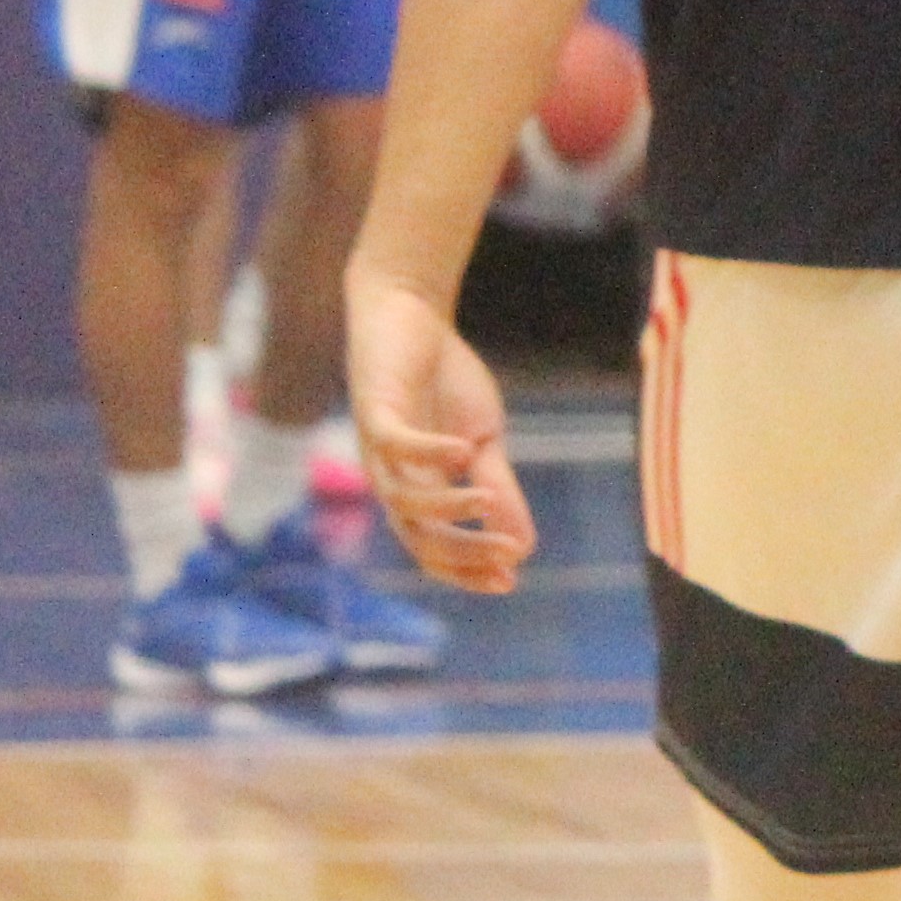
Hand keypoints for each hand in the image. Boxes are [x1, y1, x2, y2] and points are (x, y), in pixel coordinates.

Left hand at [350, 266, 532, 591]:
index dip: (466, 571)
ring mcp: (380, 447)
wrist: (410, 316)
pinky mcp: (376, 409)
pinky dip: (427, 452)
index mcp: (418, 491)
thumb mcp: (483, 440)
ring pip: (402, 498)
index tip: (510, 583)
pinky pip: (395, 443)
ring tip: (488, 502)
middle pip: (418, 535)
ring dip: (445, 507)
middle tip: (509, 557)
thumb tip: (524, 546)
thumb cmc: (441, 382)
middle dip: (463, 551)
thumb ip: (498, 489)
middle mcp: (392, 478)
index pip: (432, 549)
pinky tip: (463, 451)